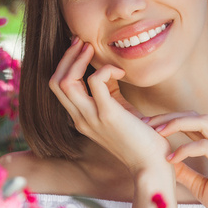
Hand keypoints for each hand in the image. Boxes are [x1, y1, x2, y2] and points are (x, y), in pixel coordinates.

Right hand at [48, 38, 170, 175]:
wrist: (152, 166)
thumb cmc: (140, 139)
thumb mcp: (119, 112)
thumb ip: (108, 93)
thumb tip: (106, 70)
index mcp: (80, 118)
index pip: (58, 87)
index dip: (65, 64)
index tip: (79, 48)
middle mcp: (80, 119)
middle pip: (55, 82)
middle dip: (66, 57)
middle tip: (81, 41)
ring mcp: (91, 118)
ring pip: (66, 82)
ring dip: (78, 59)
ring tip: (91, 48)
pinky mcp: (108, 115)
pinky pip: (96, 81)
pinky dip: (106, 69)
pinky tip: (120, 72)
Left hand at [147, 112, 207, 207]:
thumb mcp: (201, 186)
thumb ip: (185, 173)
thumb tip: (163, 163)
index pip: (193, 121)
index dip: (170, 119)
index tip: (148, 125)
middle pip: (195, 115)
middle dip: (169, 116)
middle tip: (146, 123)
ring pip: (203, 122)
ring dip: (177, 123)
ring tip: (157, 132)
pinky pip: (206, 147)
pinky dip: (185, 150)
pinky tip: (170, 159)